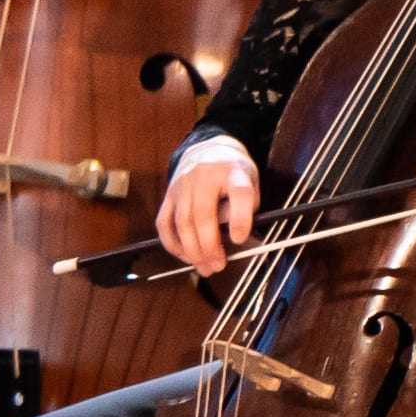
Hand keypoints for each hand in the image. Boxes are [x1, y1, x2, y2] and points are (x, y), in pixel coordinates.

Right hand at [158, 139, 260, 278]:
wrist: (207, 149)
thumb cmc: (232, 173)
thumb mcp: (251, 183)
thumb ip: (248, 208)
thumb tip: (235, 239)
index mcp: (233, 172)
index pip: (239, 192)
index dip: (239, 218)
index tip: (239, 239)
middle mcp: (204, 176)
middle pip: (203, 213)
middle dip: (209, 245)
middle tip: (218, 266)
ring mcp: (183, 185)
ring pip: (182, 221)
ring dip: (192, 249)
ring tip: (204, 267)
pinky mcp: (169, 194)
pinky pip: (164, 222)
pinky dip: (171, 242)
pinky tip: (184, 255)